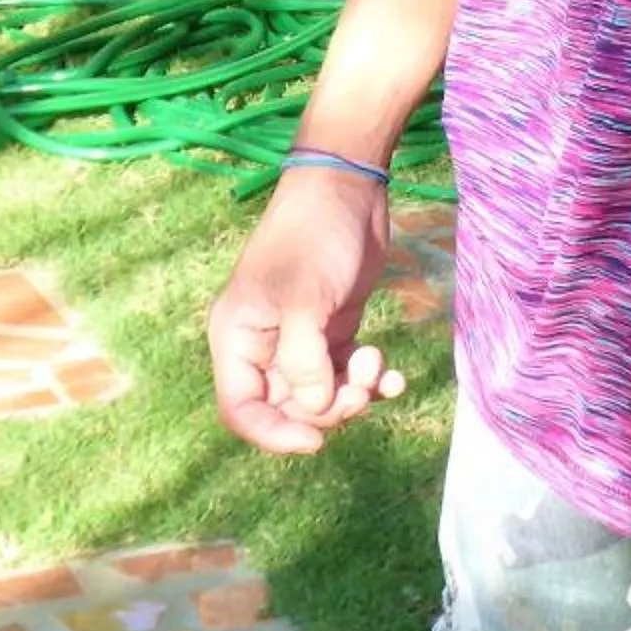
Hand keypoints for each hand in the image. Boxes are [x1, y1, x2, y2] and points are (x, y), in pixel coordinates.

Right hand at [207, 165, 407, 455]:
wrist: (349, 189)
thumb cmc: (314, 236)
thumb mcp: (305, 298)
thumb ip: (305, 360)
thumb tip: (315, 411)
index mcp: (237, 338)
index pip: (242, 408)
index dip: (274, 433)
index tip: (315, 441)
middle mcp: (264, 344)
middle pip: (287, 408)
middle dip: (327, 409)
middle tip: (360, 389)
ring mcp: (300, 338)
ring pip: (321, 395)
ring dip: (353, 393)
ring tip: (377, 366)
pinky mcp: (333, 330)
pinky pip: (346, 375)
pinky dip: (369, 381)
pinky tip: (393, 377)